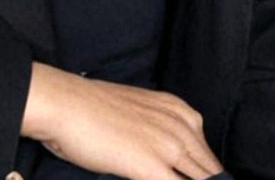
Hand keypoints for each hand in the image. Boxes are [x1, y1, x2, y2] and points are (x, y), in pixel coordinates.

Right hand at [22, 62, 225, 179]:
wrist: (65, 103)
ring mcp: (169, 148)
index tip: (188, 178)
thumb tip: (166, 163)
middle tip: (172, 179)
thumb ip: (158, 132)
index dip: (204, 178)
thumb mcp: (137, 111)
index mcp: (179, 110)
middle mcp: (181, 126)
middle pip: (210, 172)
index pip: (207, 157)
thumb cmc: (90, 107)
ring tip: (160, 179)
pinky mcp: (153, 168)